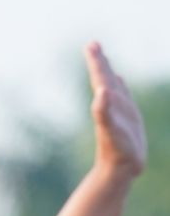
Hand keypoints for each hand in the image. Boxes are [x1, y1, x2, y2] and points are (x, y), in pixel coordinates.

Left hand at [86, 42, 145, 178]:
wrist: (118, 171)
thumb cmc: (115, 150)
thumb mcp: (110, 129)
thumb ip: (103, 110)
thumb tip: (102, 91)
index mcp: (105, 103)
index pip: (99, 78)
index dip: (96, 61)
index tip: (89, 45)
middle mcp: (110, 104)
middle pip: (102, 78)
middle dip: (99, 61)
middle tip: (92, 44)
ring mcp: (118, 111)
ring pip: (111, 85)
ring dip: (107, 71)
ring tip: (103, 58)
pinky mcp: (125, 118)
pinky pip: (122, 97)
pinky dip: (119, 86)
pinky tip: (117, 82)